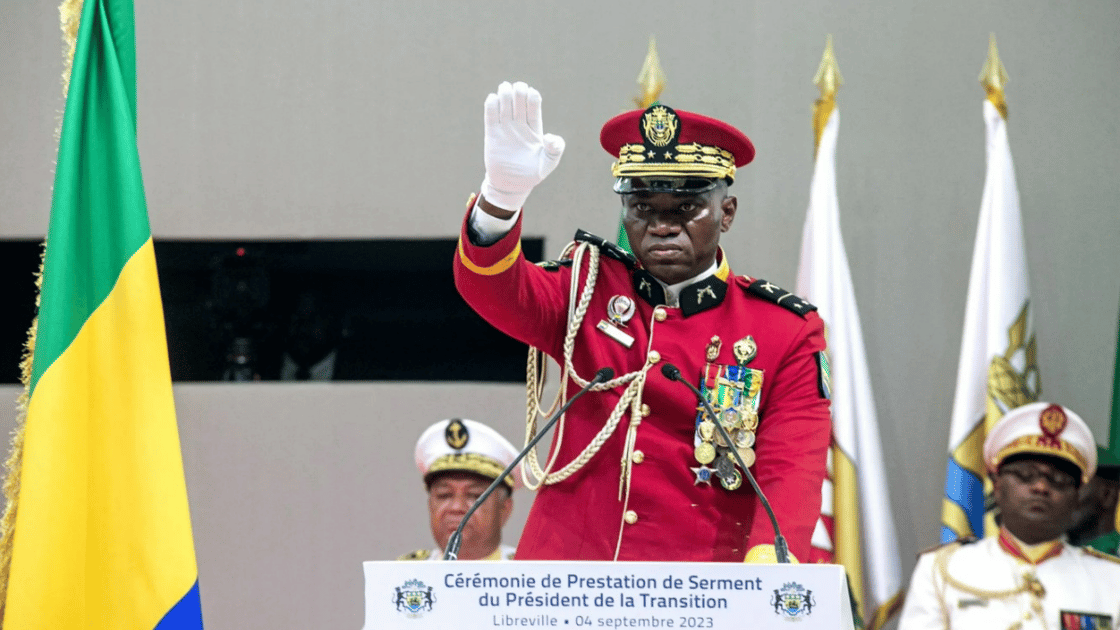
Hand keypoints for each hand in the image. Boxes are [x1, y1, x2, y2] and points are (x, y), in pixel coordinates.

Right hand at [480, 81, 564, 210]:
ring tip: (504, 89)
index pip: (534, 104)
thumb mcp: (548, 164)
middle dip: (518, 90)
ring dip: (505, 93)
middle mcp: (520, 124)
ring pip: (505, 103)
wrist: (511, 185)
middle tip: (517, 88)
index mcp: (534, 127)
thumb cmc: (532, 174)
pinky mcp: (491, 134)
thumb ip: (555, 150)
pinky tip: (493, 99)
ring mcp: (505, 128)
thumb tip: (550, 136)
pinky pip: (490, 114)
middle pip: (519, 100)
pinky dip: (491, 104)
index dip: (532, 96)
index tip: (531, 93)